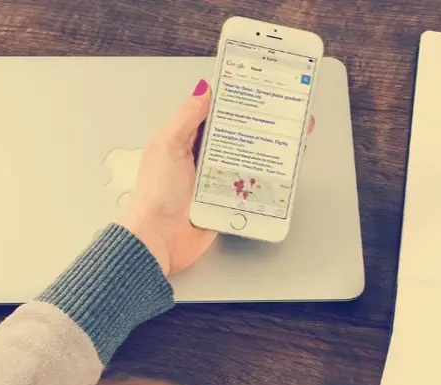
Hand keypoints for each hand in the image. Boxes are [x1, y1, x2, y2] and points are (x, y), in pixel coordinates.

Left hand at [117, 79, 315, 275]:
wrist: (159, 239)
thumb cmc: (156, 194)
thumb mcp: (167, 145)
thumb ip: (185, 117)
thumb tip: (203, 90)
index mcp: (184, 140)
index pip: (212, 114)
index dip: (232, 102)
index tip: (255, 91)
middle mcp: (200, 159)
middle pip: (234, 136)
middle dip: (256, 127)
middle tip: (280, 115)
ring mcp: (214, 181)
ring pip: (245, 161)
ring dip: (262, 154)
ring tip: (284, 140)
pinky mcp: (225, 201)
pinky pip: (248, 188)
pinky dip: (261, 181)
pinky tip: (276, 173)